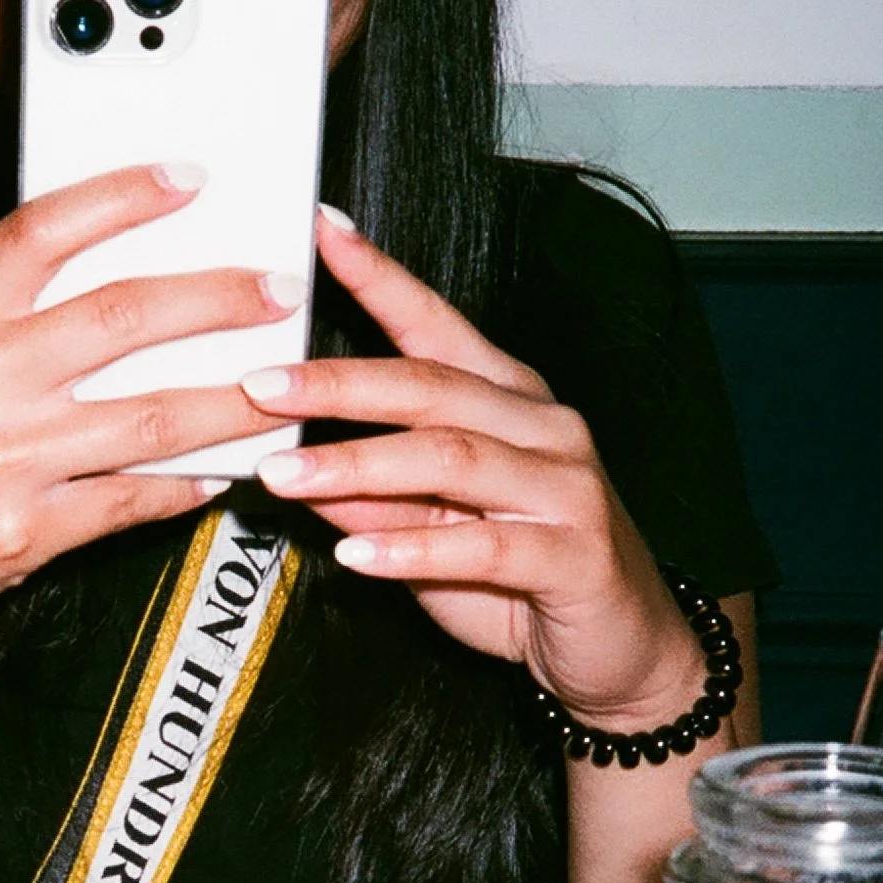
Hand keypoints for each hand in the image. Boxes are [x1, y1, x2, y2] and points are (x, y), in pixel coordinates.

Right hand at [0, 165, 291, 656]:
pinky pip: (130, 499)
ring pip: (148, 417)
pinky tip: (221, 469)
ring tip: (279, 386)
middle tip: (279, 289)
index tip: (190, 179)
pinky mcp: (23, 531)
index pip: (42, 231)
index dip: (123, 196)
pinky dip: (185, 484)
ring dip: (230, 402)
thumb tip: (111, 262)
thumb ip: (1, 306)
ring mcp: (0, 460)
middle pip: (122, 317)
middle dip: (218, 298)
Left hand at [242, 208, 700, 725]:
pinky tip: (355, 559)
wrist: (625, 650)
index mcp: (507, 401)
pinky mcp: (577, 554)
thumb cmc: (525, 580)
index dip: (378, 277)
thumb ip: (369, 498)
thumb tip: (290, 466)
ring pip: (452, 457)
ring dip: (358, 464)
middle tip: (258, 386)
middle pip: (430, 387)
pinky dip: (414, 551)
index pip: (434, 327)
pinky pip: (486, 545)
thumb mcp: (431, 533)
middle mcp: (543, 427)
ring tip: (285, 475)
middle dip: (337, 382)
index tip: (318, 233)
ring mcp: (567, 486)